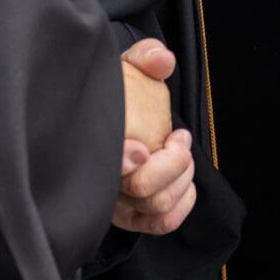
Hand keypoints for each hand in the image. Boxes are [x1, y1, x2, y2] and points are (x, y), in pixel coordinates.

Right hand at [113, 39, 194, 234]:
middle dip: (172, 162)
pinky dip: (182, 205)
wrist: (108, 114)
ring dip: (181, 176)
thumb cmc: (115, 93)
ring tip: (180, 150)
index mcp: (93, 141)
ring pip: (156, 204)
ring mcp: (114, 201)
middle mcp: (100, 178)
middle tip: (177, 137)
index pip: (106, 165)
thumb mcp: (125, 66)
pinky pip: (161, 223)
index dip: (122, 162)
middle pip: (141, 188)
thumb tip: (162, 61)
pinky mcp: (129, 215)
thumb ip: (144, 57)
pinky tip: (186, 181)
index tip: (140, 148)